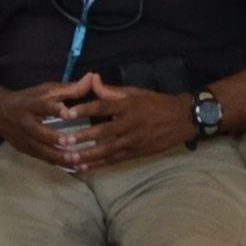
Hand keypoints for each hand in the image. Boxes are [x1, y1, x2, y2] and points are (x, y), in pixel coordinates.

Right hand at [0, 80, 89, 167]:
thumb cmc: (28, 100)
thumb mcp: (45, 90)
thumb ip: (70, 88)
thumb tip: (93, 77)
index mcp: (30, 104)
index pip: (42, 106)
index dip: (55, 109)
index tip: (69, 113)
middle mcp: (26, 123)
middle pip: (40, 133)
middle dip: (55, 138)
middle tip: (72, 142)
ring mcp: (25, 140)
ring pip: (42, 150)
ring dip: (59, 157)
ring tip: (78, 160)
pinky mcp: (27, 151)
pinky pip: (44, 159)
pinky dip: (60, 164)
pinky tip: (76, 167)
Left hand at [52, 74, 195, 168]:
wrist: (182, 119)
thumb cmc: (155, 103)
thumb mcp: (135, 92)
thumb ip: (111, 90)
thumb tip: (91, 78)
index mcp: (128, 106)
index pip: (104, 107)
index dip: (85, 109)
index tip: (67, 113)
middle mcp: (129, 124)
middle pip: (103, 132)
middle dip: (82, 137)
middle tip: (63, 140)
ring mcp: (133, 141)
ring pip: (107, 150)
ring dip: (87, 154)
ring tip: (69, 158)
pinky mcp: (136, 153)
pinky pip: (114, 160)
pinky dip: (99, 164)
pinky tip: (84, 166)